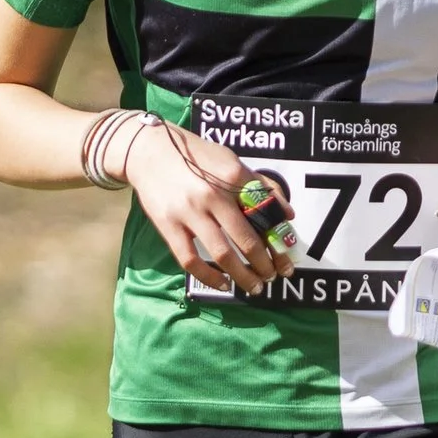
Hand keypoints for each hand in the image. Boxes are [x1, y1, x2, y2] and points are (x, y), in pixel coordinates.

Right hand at [125, 120, 293, 296]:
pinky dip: (209, 277)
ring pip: (222, 254)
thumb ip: (260, 184)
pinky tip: (223, 283)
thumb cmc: (195, 156)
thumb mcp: (231, 161)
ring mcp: (190, 212)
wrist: (149, 150)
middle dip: (265, 264)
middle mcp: (213, 195)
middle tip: (273, 276)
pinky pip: (191, 259)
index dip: (279, 238)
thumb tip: (288, 213)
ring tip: (254, 286)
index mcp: (233, 176)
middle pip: (247, 239)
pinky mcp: (169, 226)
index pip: (265, 214)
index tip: (287, 255)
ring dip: (243, 276)